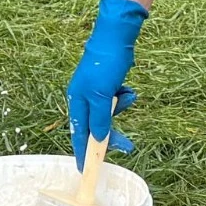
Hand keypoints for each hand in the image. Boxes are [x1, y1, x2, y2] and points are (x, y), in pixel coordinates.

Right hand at [67, 0, 144, 165]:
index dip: (83, 152)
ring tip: (128, 96)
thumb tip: (98, 140)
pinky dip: (124, 97)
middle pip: (95, 125)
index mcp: (77, 100)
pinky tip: (128, 89)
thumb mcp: (102, 95)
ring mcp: (96, 90)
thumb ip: (99, 119)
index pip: (79, 133)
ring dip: (121, 108)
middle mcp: (84, 97)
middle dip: (111, 134)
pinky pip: (116, 99)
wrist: (116, 36)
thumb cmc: (106, 64)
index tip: (85, 169)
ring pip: (108, 112)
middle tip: (127, 146)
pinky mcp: (108, 83)